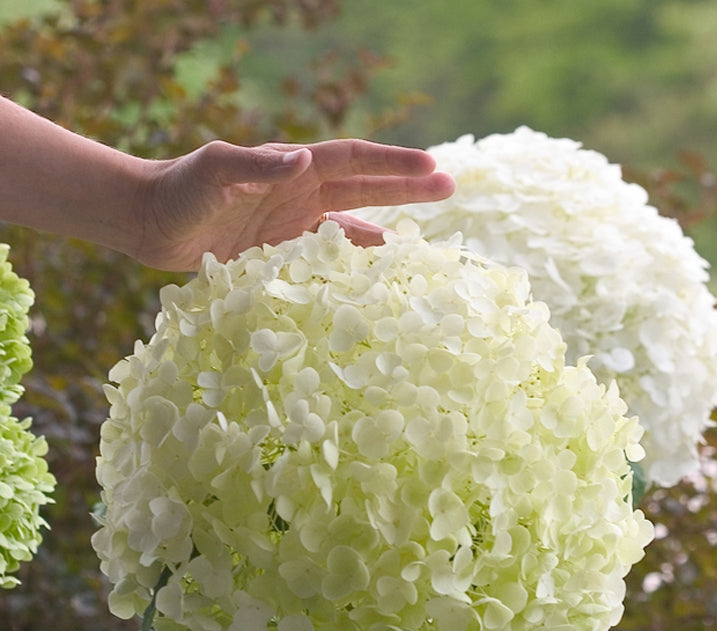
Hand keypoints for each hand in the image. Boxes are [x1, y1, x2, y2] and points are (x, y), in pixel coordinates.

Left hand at [135, 138, 455, 269]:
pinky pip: (324, 255)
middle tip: (451, 187)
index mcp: (291, 168)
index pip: (353, 161)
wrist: (148, 220)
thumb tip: (303, 159)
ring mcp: (291, 222)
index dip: (393, 165)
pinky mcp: (279, 250)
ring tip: (424, 233)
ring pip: (350, 221)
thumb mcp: (213, 172)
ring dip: (385, 223)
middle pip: (364, 186)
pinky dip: (349, 260)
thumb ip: (255, 165)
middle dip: (406, 187)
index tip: (432, 168)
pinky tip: (370, 267)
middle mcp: (299, 192)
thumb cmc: (177, 190)